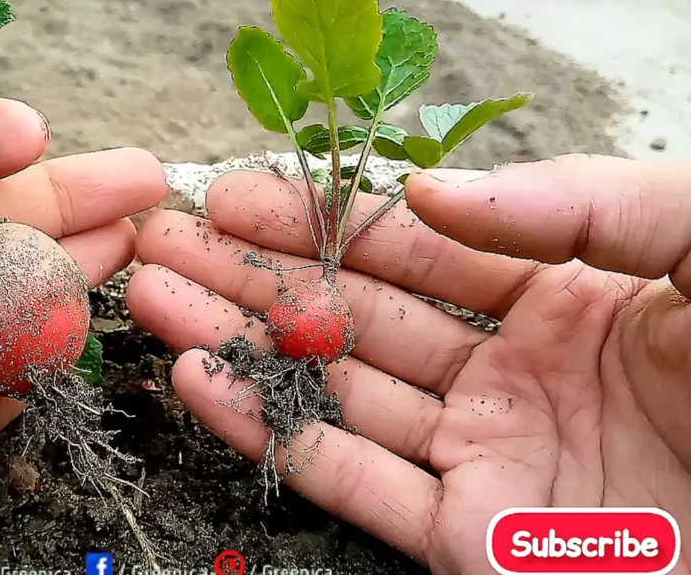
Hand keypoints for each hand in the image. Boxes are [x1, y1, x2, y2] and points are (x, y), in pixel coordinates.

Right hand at [127, 154, 689, 573]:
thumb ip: (578, 204)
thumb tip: (432, 196)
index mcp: (565, 292)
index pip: (413, 243)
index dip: (319, 215)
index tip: (235, 190)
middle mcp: (510, 371)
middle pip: (354, 312)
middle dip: (253, 272)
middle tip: (164, 237)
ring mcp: (483, 455)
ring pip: (335, 389)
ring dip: (237, 342)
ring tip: (151, 297)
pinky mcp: (469, 539)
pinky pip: (351, 479)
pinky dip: (270, 435)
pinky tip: (200, 384)